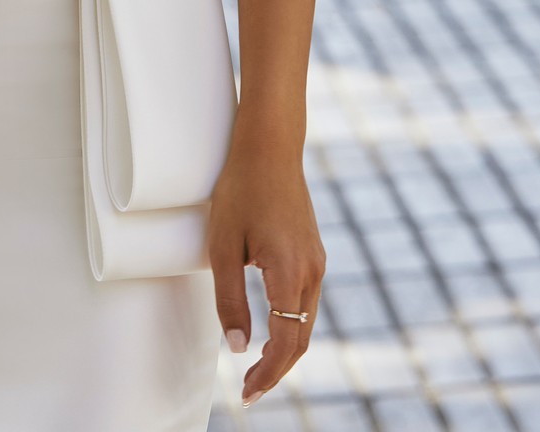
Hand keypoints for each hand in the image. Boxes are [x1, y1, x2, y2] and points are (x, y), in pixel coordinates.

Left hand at [206, 141, 326, 405]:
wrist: (270, 145)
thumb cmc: (241, 189)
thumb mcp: (223, 246)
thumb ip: (230, 300)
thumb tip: (236, 348)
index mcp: (290, 272)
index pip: (285, 342)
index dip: (266, 374)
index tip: (245, 394)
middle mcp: (311, 271)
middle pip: (300, 338)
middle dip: (276, 370)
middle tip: (249, 390)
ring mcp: (316, 260)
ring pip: (306, 320)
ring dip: (286, 349)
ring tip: (257, 368)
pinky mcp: (313, 251)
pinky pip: (306, 300)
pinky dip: (292, 324)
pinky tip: (272, 330)